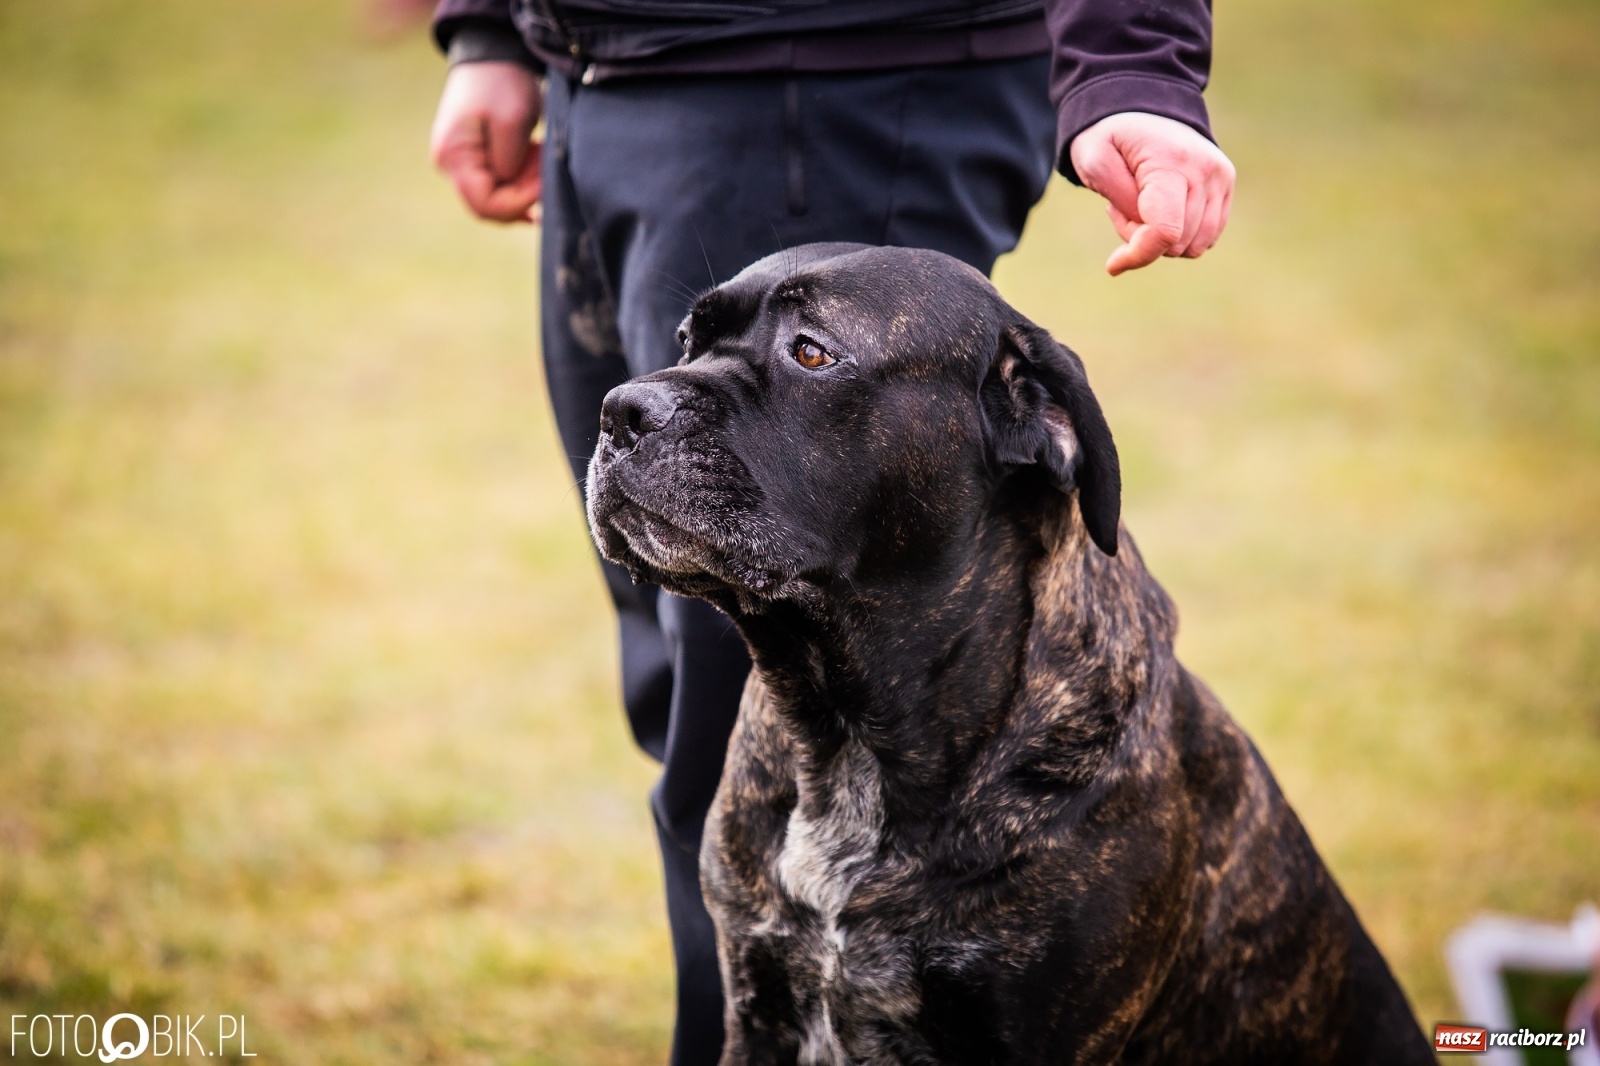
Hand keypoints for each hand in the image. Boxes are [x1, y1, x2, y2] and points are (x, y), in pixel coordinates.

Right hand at [429, 61, 543, 223]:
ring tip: (539, 155)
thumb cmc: (501, 81)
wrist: (493, 54)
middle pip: (490, 206)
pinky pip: (500, 185)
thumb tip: (512, 189)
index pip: (484, 205)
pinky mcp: (476, 160)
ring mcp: (461, 164)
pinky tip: (535, 162)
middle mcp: (450, 166)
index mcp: (453, 156)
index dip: (519, 203)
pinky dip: (522, 180)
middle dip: (524, 195)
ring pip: (498, 198)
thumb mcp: (512, 119)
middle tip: (545, 167)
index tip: (544, 183)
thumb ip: (510, 162)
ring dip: (525, 186)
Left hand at [1069, 112, 1235, 275]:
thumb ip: (1121, 202)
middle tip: (1122, 207)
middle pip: (1176, 243)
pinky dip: (1180, 234)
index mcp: (1173, 163)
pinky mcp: (1226, 186)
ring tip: (1141, 205)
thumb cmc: (1111, 137)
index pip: (1165, 231)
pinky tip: (1162, 208)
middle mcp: (1206, 170)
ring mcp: (1221, 178)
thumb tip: (1147, 237)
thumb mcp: (1094, 161)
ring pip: (1193, 246)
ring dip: (1161, 238)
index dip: (1138, 255)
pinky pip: (1205, 238)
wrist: (1141, 107)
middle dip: (1142, 238)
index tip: (1112, 265)